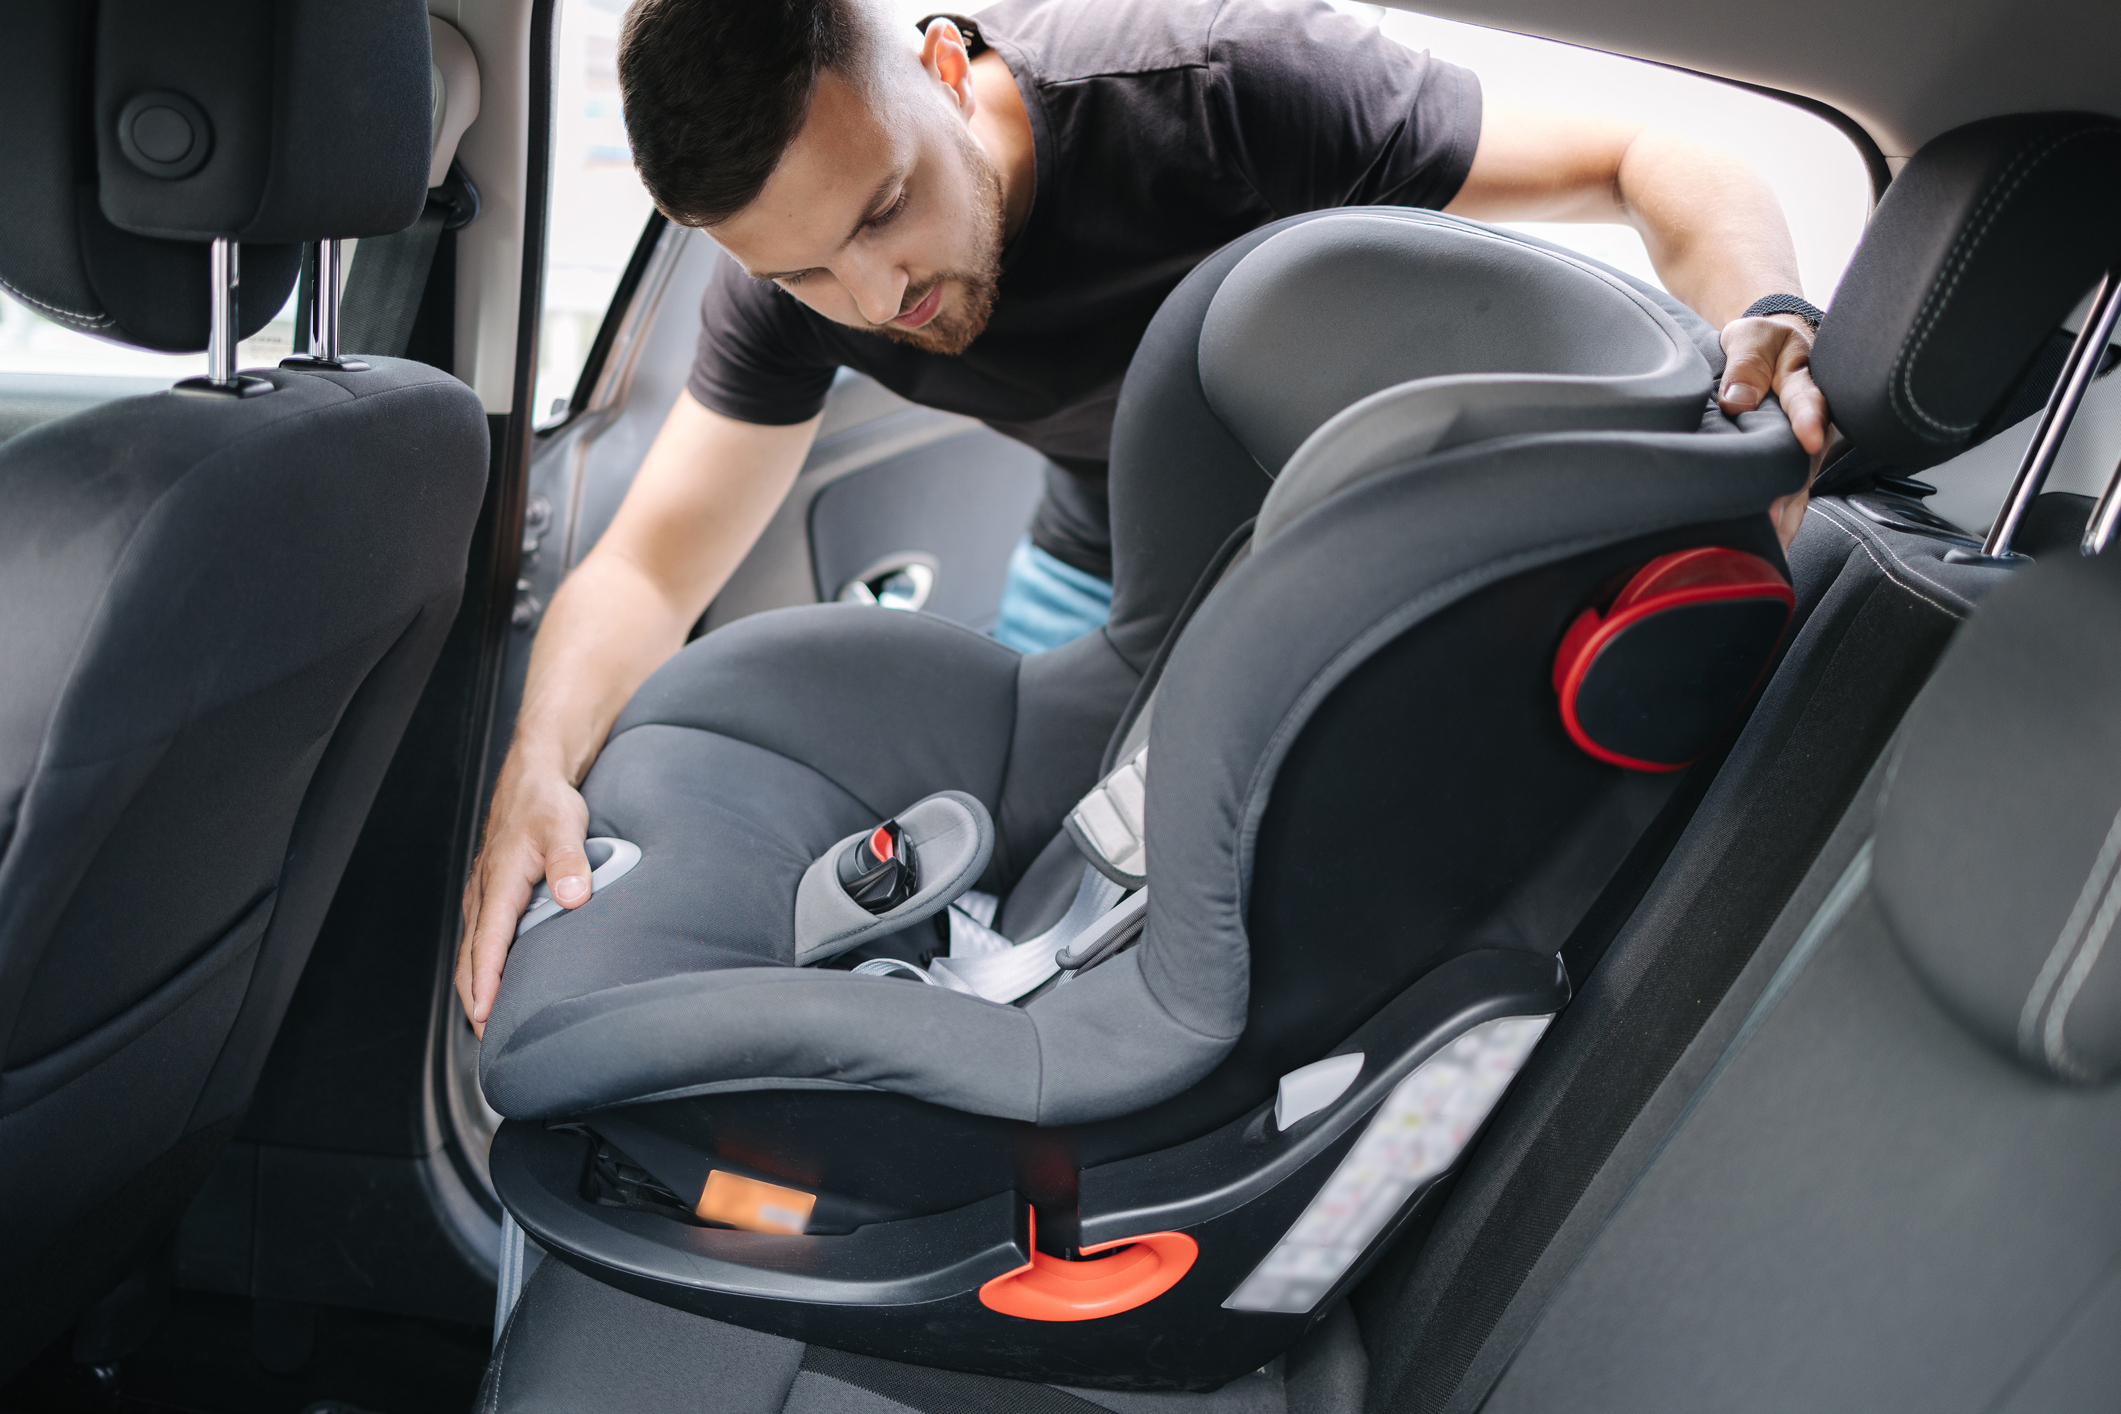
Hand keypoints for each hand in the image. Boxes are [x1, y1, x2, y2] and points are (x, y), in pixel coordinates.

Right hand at [455, 752, 592, 1037]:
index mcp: (500, 881)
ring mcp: (484, 896)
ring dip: (476, 989)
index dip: (486, 981)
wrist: (532, 779)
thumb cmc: (545, 802)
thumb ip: (569, 861)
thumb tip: (571, 896)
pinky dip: (482, 969)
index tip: (484, 1013)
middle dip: (475, 1000)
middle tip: (488, 1040)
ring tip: (489, 1026)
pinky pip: (481, 941)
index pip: (488, 942)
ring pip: (472, 953)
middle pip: (471, 958)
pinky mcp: (492, 897)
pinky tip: (496, 986)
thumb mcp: (564, 825)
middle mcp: (484, 893)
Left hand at [1720, 312, 1832, 549]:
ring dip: (1787, 513)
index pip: (1809, 400)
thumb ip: (1747, 364)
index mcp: (1802, 380)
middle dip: (1793, 490)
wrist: (1771, 342)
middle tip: (1776, 521)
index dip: (1808, 420)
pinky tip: (1772, 542)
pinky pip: (1790, 489)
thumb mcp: (1753, 337)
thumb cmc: (1763, 339)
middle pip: (1806, 456)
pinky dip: (1781, 516)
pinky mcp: (1790, 459)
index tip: (1807, 440)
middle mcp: (1809, 417)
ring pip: (1799, 481)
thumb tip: (1737, 400)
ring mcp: (1801, 442)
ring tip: (1773, 544)